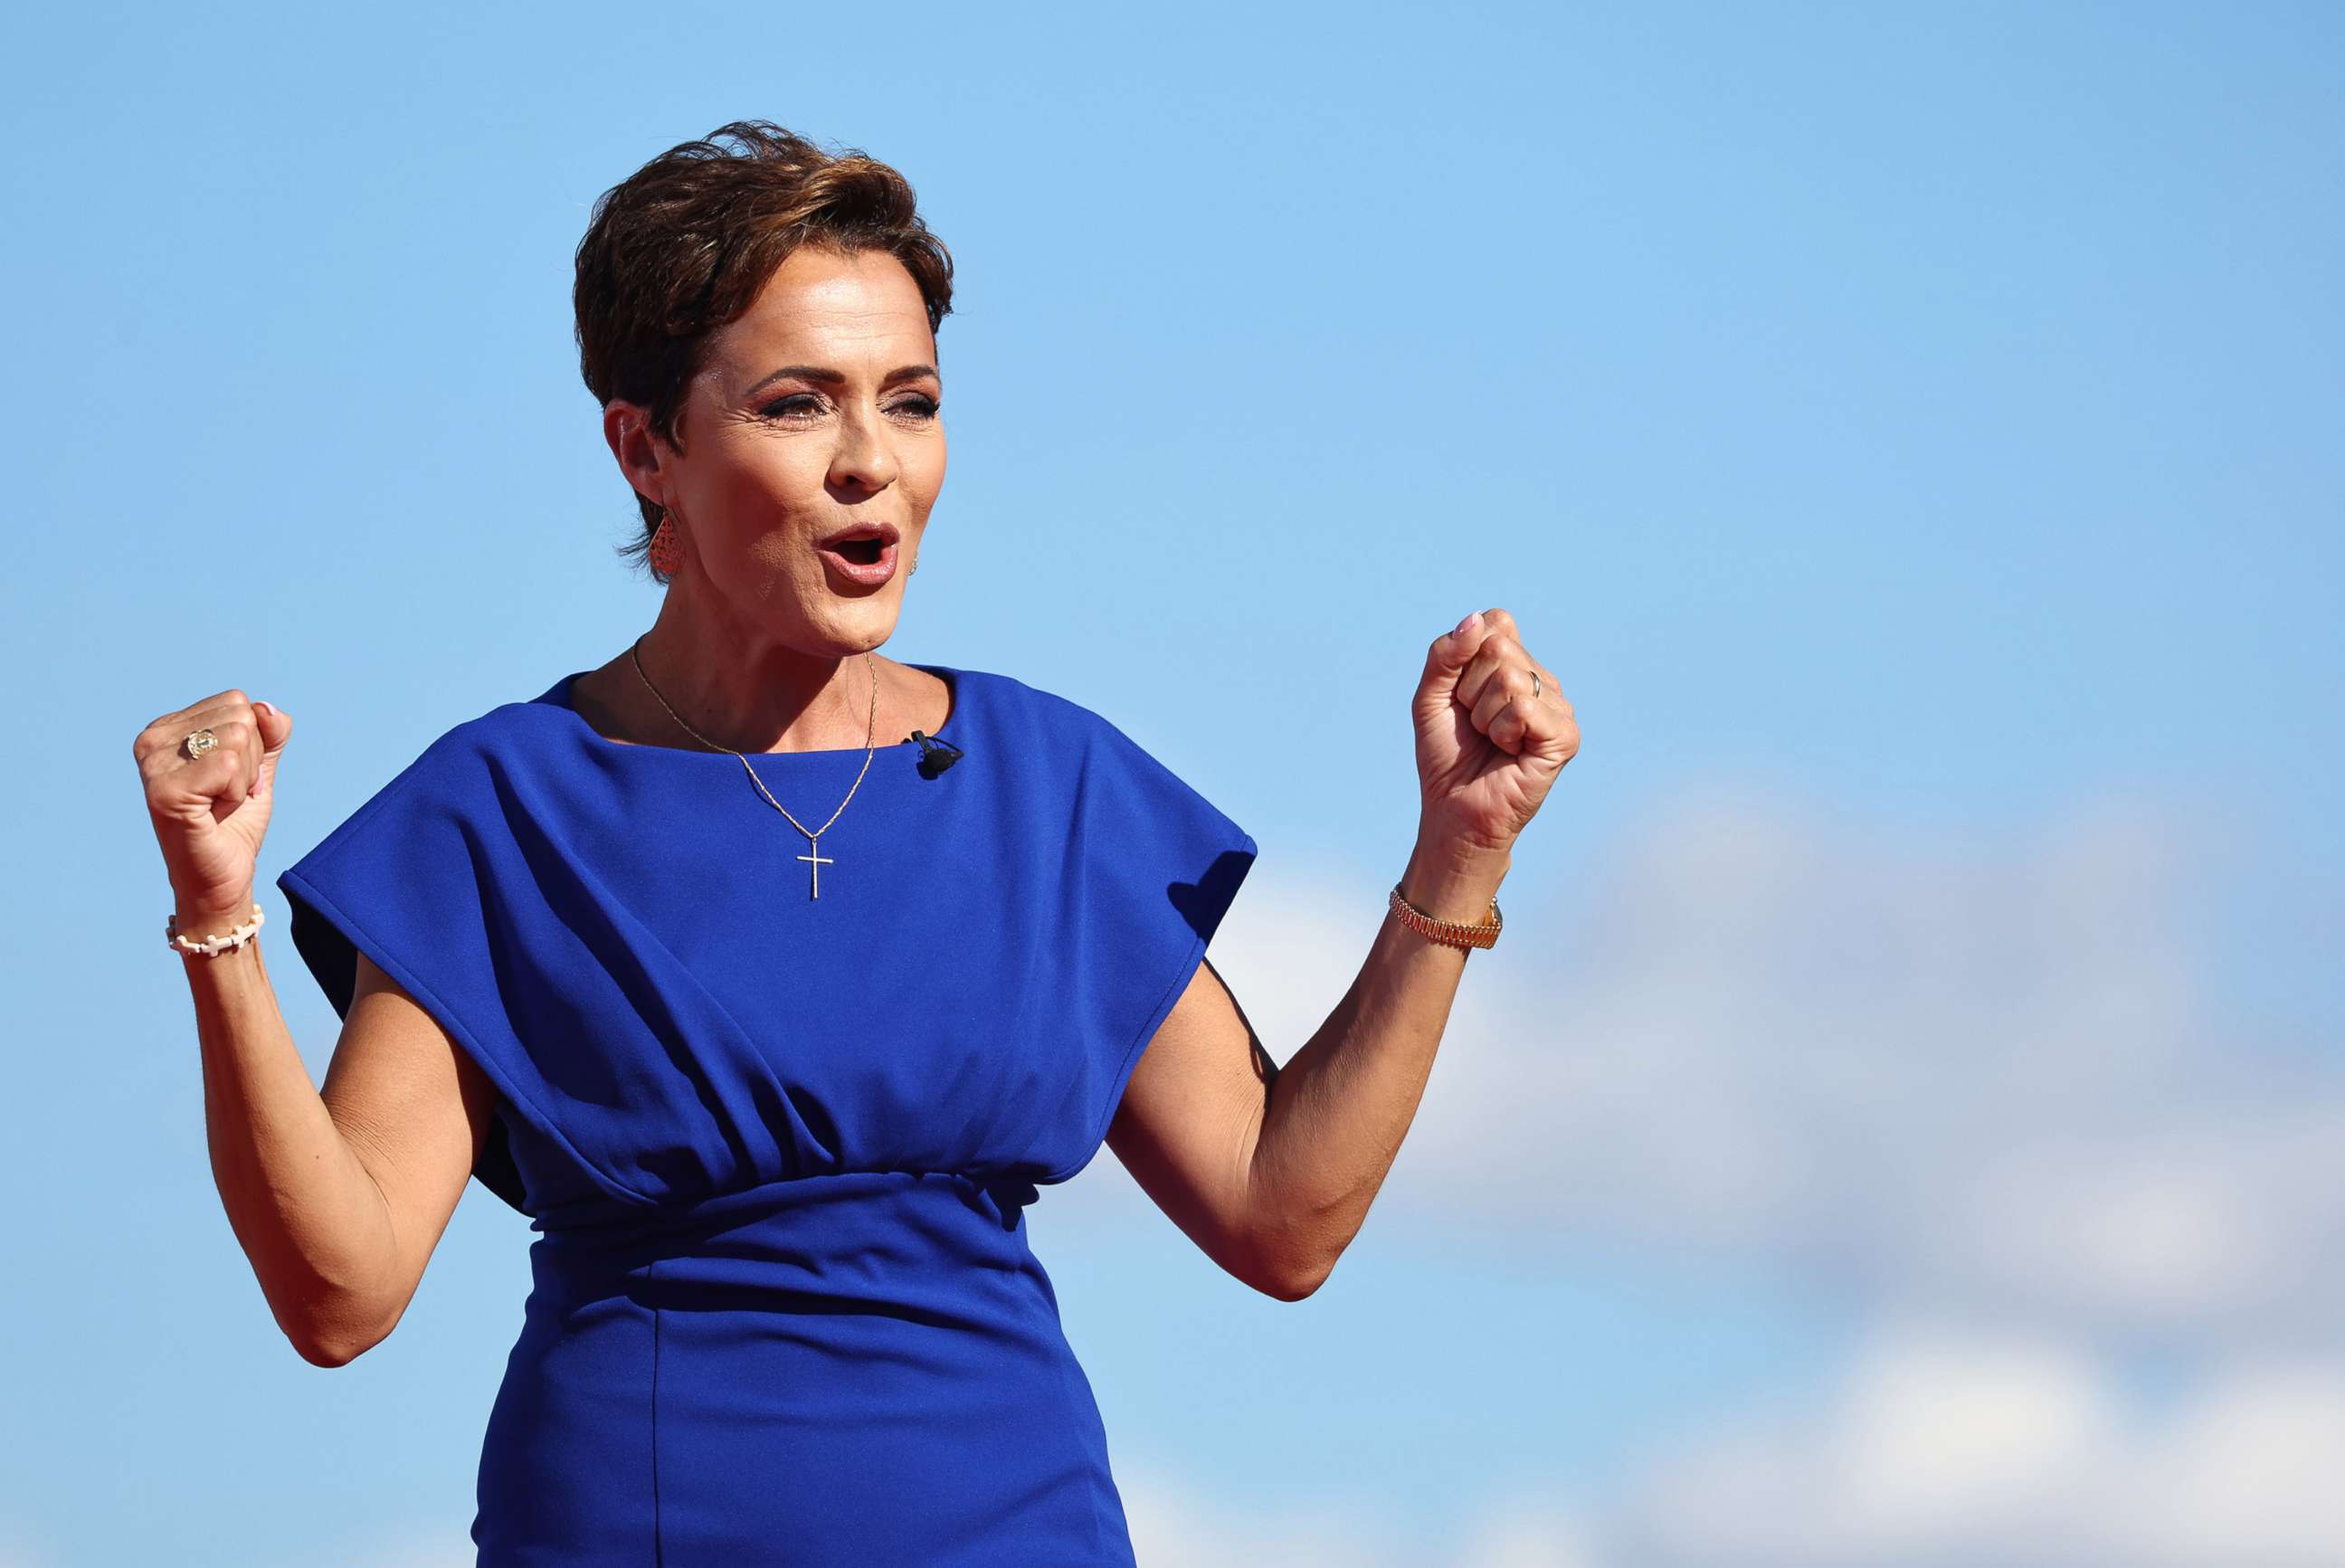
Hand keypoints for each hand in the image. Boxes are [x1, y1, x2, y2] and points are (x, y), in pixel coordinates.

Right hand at [135, 689, 295, 919]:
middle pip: (240, 716)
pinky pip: (229, 764)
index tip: (229, 778)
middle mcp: (151, 740)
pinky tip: (213, 813)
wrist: (221, 878)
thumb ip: (269, 733)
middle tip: (225, 795)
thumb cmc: (234, 825)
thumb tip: (267, 708)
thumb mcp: (258, 768)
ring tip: (217, 804)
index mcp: (167, 728)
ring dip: (243, 779)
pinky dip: (237, 793)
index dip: (252, 743)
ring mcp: (153, 764)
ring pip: (238, 737)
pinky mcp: (164, 790)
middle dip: (250, 761)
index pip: (237, 702)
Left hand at [1411, 608, 1577, 857]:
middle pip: (1499, 648)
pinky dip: (1502, 732)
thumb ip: (1444, 654)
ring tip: (1492, 741)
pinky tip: (1509, 752)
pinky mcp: (1565, 736)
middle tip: (1476, 725)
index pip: (1496, 623)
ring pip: (1510, 678)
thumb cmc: (1446, 754)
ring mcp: (1558, 706)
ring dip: (1484, 716)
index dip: (1464, 659)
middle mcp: (1542, 679)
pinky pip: (1525, 708)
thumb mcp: (1430, 696)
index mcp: (1516, 663)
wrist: (1454, 809)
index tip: (1461, 696)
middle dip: (1470, 691)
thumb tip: (1475, 620)